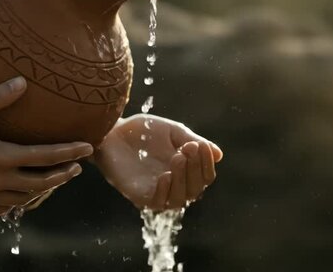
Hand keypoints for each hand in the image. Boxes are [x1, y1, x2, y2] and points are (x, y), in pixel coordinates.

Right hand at [0, 77, 92, 215]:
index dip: (69, 152)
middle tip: (77, 167)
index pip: (44, 156)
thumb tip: (22, 81)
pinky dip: (19, 200)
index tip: (88, 147)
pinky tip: (25, 193)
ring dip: (43, 189)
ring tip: (55, 178)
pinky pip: (4, 208)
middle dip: (63, 175)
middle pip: (41, 183)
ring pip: (24, 198)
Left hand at [94, 114, 222, 209]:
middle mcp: (173, 185)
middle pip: (195, 190)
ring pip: (179, 199)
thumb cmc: (143, 131)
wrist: (112, 130)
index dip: (206, 164)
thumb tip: (219, 154)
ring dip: (182, 179)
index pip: (204, 177)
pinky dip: (163, 192)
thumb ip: (193, 142)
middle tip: (187, 148)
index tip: (201, 145)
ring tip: (177, 157)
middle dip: (195, 169)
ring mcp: (156, 191)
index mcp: (184, 171)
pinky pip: (156, 203)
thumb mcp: (172, 132)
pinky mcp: (138, 194)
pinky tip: (164, 175)